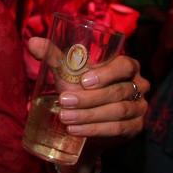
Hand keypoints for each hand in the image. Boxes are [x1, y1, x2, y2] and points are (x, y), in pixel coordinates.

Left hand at [27, 37, 148, 145]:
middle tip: (64, 101)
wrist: (89, 120)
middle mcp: (138, 85)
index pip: (125, 66)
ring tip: (65, 117)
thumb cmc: (81, 88)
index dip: (107, 73)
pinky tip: (76, 130)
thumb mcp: (69, 72)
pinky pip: (118, 128)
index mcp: (127, 67)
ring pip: (117, 111)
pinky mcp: (135, 127)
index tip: (83, 81)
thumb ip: (53, 56)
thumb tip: (33, 42)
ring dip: (89, 115)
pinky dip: (95, 129)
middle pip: (118, 91)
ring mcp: (139, 107)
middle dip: (89, 98)